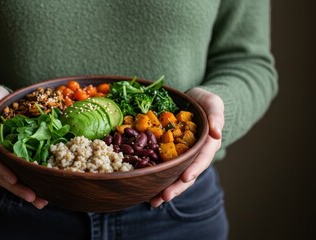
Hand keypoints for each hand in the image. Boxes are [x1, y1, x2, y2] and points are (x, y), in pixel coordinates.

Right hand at [0, 85, 47, 208]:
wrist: (1, 99)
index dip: (2, 171)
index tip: (13, 179)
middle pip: (4, 176)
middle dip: (18, 188)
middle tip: (33, 198)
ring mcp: (7, 157)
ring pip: (15, 178)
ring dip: (28, 191)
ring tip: (43, 201)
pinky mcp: (19, 155)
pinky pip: (26, 170)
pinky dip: (35, 180)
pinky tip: (48, 189)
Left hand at [149, 87, 224, 206]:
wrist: (193, 100)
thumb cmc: (206, 102)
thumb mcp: (213, 104)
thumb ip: (216, 116)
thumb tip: (217, 133)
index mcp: (207, 145)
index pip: (202, 159)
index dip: (194, 169)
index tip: (185, 178)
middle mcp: (194, 155)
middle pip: (187, 174)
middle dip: (176, 187)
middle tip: (163, 198)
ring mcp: (181, 156)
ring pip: (173, 175)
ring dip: (163, 189)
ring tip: (152, 202)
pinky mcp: (168, 153)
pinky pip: (161, 167)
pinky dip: (154, 177)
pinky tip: (143, 188)